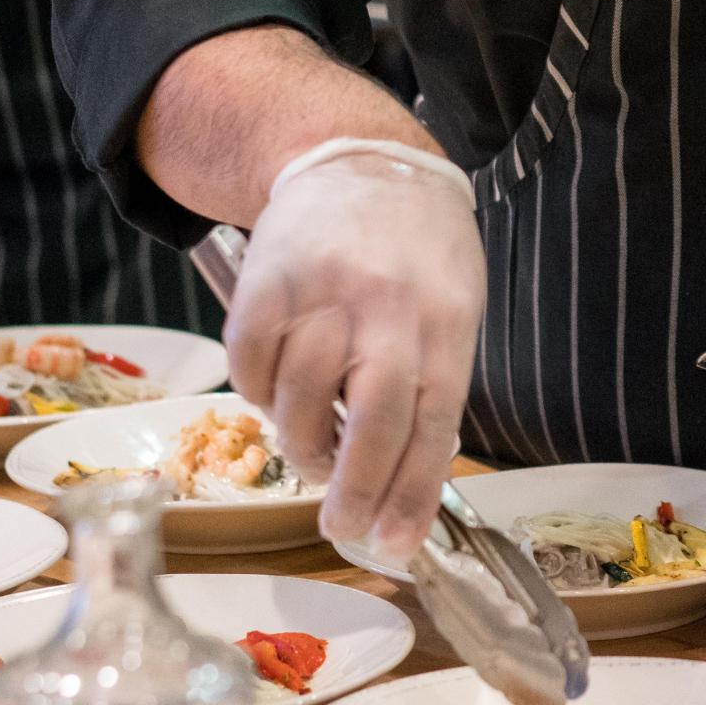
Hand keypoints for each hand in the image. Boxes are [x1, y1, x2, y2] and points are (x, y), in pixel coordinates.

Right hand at [225, 145, 485, 558]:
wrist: (360, 160)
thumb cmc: (419, 251)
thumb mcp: (454, 307)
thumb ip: (434, 383)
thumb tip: (406, 484)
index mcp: (448, 321)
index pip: (435, 424)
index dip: (412, 493)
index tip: (395, 544)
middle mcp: (390, 306)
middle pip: (373, 420)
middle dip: (356, 490)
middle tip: (343, 528)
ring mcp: (324, 293)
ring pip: (301, 401)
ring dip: (303, 444)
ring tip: (315, 451)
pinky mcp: (267, 284)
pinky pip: (252, 368)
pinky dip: (261, 397)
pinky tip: (280, 394)